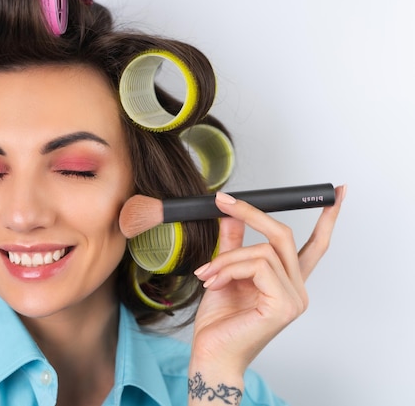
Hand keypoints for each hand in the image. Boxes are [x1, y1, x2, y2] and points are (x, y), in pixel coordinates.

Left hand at [191, 185, 345, 375]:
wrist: (211, 353)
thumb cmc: (219, 322)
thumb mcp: (224, 273)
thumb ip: (233, 244)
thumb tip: (232, 214)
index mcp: (288, 282)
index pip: (315, 245)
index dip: (327, 218)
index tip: (338, 194)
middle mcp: (297, 289)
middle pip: (283, 235)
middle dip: (253, 214)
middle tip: (224, 202)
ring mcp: (294, 298)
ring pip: (263, 250)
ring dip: (227, 258)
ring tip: (207, 274)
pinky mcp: (283, 304)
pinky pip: (257, 266)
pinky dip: (229, 268)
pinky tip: (214, 283)